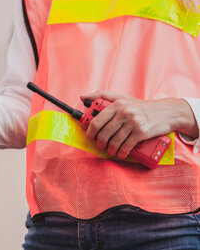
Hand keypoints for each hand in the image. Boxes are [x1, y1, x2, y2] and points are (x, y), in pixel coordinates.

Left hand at [81, 91, 197, 159]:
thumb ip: (101, 95)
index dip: (90, 131)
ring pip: (113, 141)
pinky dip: (121, 152)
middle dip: (99, 143)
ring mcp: (133, 123)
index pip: (97, 121)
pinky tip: (120, 153)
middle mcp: (124, 113)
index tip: (89, 136)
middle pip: (103, 133)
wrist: (167, 112)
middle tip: (100, 145)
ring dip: (109, 150)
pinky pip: (126, 146)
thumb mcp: (121, 97)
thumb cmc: (140, 106)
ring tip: (110, 150)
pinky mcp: (141, 132)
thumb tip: (82, 97)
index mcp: (116, 104)